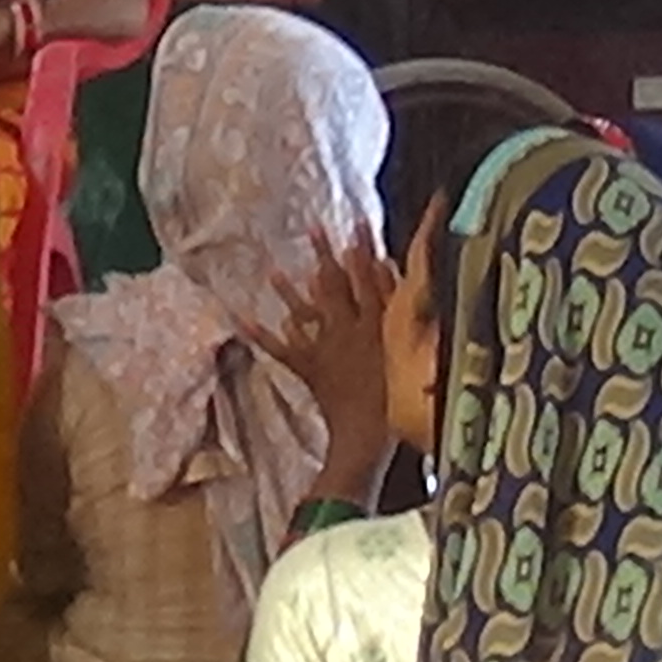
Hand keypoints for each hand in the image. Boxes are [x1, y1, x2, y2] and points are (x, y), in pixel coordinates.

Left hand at [263, 228, 397, 499]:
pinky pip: (282, 351)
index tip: (358, 224)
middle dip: (325, 255)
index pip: (370, 280)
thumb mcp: (417, 360)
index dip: (364, 251)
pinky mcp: (309, 369)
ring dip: (289, 290)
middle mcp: (347, 331)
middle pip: (334, 286)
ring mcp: (325, 349)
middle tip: (314, 227)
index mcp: (377, 327)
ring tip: (273, 269)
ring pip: (305, 312)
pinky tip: (244, 318)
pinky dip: (263, 335)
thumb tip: (414, 302)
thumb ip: (418, 329)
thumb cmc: (402, 403)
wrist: (368, 436)